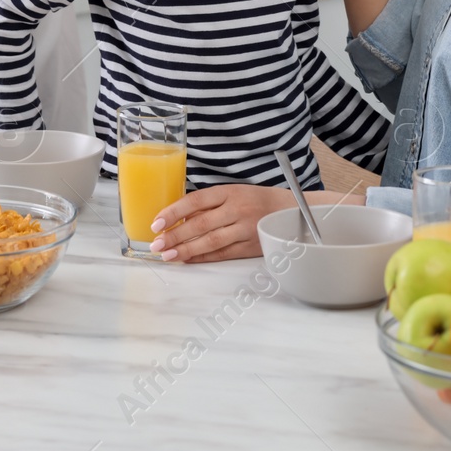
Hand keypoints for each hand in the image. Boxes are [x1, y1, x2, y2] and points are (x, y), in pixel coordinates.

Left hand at [147, 185, 291, 262]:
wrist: (293, 212)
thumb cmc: (257, 200)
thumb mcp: (234, 193)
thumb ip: (210, 204)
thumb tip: (178, 218)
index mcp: (231, 191)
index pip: (196, 200)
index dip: (174, 212)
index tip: (157, 222)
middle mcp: (238, 209)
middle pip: (201, 223)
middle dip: (175, 235)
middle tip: (157, 244)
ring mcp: (246, 229)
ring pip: (210, 241)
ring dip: (186, 249)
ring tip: (168, 255)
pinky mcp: (252, 247)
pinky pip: (223, 253)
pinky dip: (204, 257)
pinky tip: (188, 259)